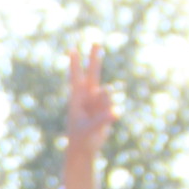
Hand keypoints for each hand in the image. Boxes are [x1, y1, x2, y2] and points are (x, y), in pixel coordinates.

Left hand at [63, 44, 115, 188]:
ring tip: (95, 121)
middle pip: (92, 72)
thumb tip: (116, 110)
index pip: (75, 77)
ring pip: (107, 95)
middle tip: (96, 40)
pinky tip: (106, 121)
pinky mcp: (106, 107)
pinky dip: (110, 115)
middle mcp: (87, 96)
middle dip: (94, 57)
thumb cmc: (81, 139)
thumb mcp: (90, 130)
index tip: (72, 49)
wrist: (84, 148)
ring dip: (104, 107)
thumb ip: (102, 119)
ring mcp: (97, 101)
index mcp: (76, 98)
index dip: (75, 64)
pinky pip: (112, 107)